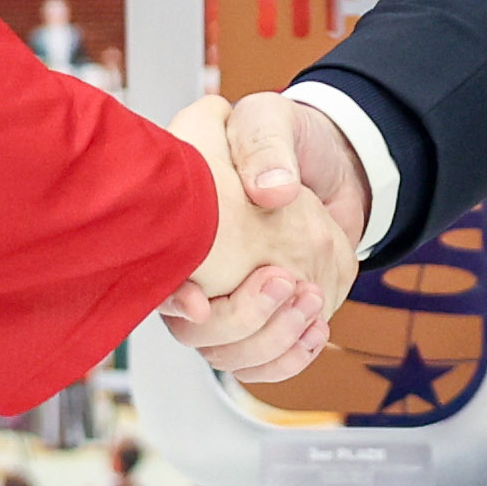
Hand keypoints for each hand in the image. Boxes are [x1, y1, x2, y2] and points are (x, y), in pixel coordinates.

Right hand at [157, 93, 359, 381]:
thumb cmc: (284, 140)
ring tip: (309, 299)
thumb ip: (264, 145)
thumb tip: (273, 192)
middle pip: (195, 334)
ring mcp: (230, 305)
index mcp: (181, 230)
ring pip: (230, 357)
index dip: (172, 299)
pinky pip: (264, 364)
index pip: (156, 278)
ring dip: (272, 340)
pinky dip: (291, 357)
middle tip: (284, 280)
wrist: (330, 164)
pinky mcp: (267, 322)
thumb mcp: (269, 120)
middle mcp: (196, 276)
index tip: (201, 303)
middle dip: (241, 318)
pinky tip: (316, 327)